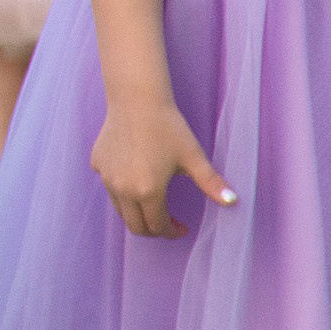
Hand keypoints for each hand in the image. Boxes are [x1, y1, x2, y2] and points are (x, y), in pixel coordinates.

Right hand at [91, 94, 233, 238]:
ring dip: (136, 212)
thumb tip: (234, 202)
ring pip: (120, 208)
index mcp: (147, 191)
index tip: (183, 226)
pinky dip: (121, 189)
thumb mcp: (193, 157)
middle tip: (166, 221)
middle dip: (153, 229)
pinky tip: (134, 174)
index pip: (158, 226)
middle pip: (135, 226)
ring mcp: (106, 176)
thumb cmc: (167, 127)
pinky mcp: (97, 162)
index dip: (172, 231)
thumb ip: (212, 184)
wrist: (136, 98)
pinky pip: (109, 185)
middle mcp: (122, 188)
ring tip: (151, 201)